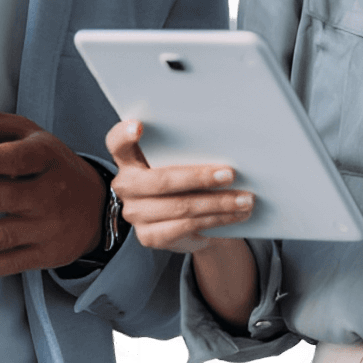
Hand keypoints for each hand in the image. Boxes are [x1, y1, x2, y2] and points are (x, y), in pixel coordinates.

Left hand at [0, 108, 106, 278]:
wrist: (95, 207)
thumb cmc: (50, 165)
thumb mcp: (26, 135)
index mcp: (45, 156)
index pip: (20, 158)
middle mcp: (50, 192)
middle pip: (6, 196)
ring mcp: (47, 227)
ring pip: (3, 235)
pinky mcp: (43, 255)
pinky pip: (8, 263)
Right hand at [105, 119, 254, 253]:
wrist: (191, 224)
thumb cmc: (187, 183)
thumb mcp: (183, 163)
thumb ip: (189, 152)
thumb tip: (226, 142)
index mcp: (129, 159)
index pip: (117, 143)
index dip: (124, 134)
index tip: (138, 126)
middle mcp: (125, 186)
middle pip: (160, 180)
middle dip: (199, 177)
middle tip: (230, 174)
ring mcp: (134, 213)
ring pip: (180, 207)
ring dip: (218, 203)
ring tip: (245, 199)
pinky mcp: (149, 237)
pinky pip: (186, 226)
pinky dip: (216, 219)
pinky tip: (235, 215)